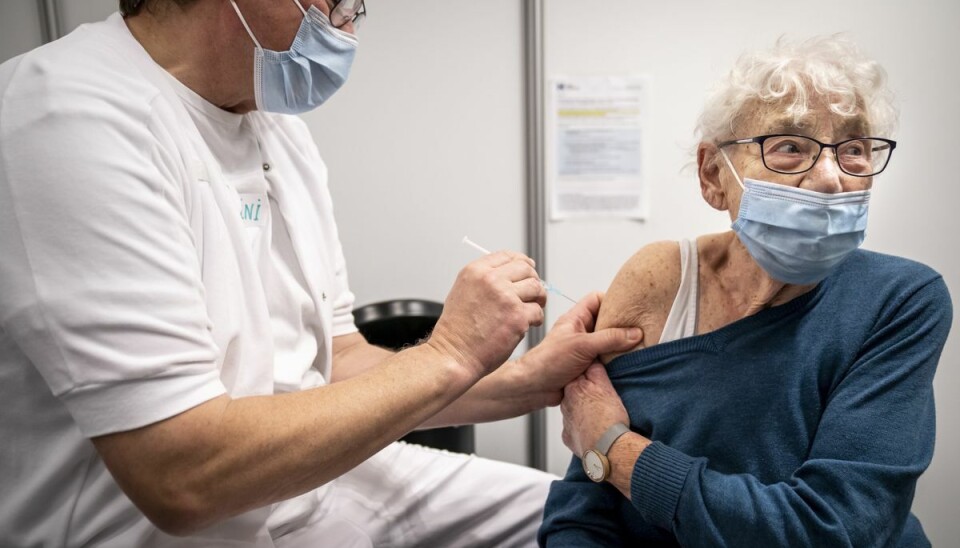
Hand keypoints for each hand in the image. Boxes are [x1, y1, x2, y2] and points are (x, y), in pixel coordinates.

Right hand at [427, 251, 545, 379]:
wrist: (453, 355)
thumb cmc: (457, 331)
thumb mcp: (462, 292)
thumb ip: (484, 280)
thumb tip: (511, 274)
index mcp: (476, 271)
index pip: (508, 255)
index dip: (522, 262)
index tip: (528, 270)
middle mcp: (491, 280)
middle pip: (526, 269)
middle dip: (533, 281)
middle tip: (532, 294)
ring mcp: (506, 297)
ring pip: (536, 288)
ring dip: (537, 300)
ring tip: (530, 310)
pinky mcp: (517, 317)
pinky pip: (537, 311)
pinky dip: (535, 319)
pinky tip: (526, 325)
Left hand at [516, 292, 641, 406]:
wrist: (534, 388)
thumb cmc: (548, 361)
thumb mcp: (582, 345)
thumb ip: (609, 338)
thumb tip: (634, 333)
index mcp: (576, 319)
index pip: (597, 300)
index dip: (612, 301)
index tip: (630, 309)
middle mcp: (581, 332)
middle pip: (606, 322)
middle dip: (622, 325)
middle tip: (640, 329)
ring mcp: (585, 349)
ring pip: (609, 342)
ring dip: (621, 346)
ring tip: (638, 346)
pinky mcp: (588, 366)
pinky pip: (607, 359)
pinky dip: (617, 361)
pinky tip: (628, 363)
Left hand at [561, 362, 629, 457]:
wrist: (607, 449)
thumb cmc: (609, 419)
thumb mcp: (605, 387)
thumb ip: (597, 371)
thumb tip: (595, 360)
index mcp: (575, 388)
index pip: (580, 375)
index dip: (590, 377)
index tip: (598, 381)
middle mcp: (567, 404)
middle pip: (576, 393)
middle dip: (585, 394)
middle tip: (602, 399)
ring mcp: (567, 422)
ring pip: (575, 411)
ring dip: (584, 412)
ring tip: (600, 416)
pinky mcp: (569, 437)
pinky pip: (575, 430)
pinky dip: (582, 429)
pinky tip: (593, 430)